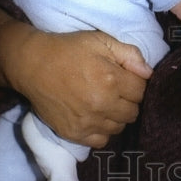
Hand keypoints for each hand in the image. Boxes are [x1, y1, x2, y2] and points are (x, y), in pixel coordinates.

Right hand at [0, 7, 151, 147]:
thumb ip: (129, 54)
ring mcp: (87, 122)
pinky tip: (96, 117)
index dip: (136, 82)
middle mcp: (102, 104)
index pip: (142, 91)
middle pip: (133, 112)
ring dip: (117, 116)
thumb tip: (149, 73)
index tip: (125, 77)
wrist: (32, 64)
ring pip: (119, 127)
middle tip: (115, 89)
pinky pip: (102, 140)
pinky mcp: (74, 134)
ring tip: (105, 102)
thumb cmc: (68, 49)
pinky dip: (103, 130)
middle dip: (128, 100)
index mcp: (111, 80)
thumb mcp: (100, 40)